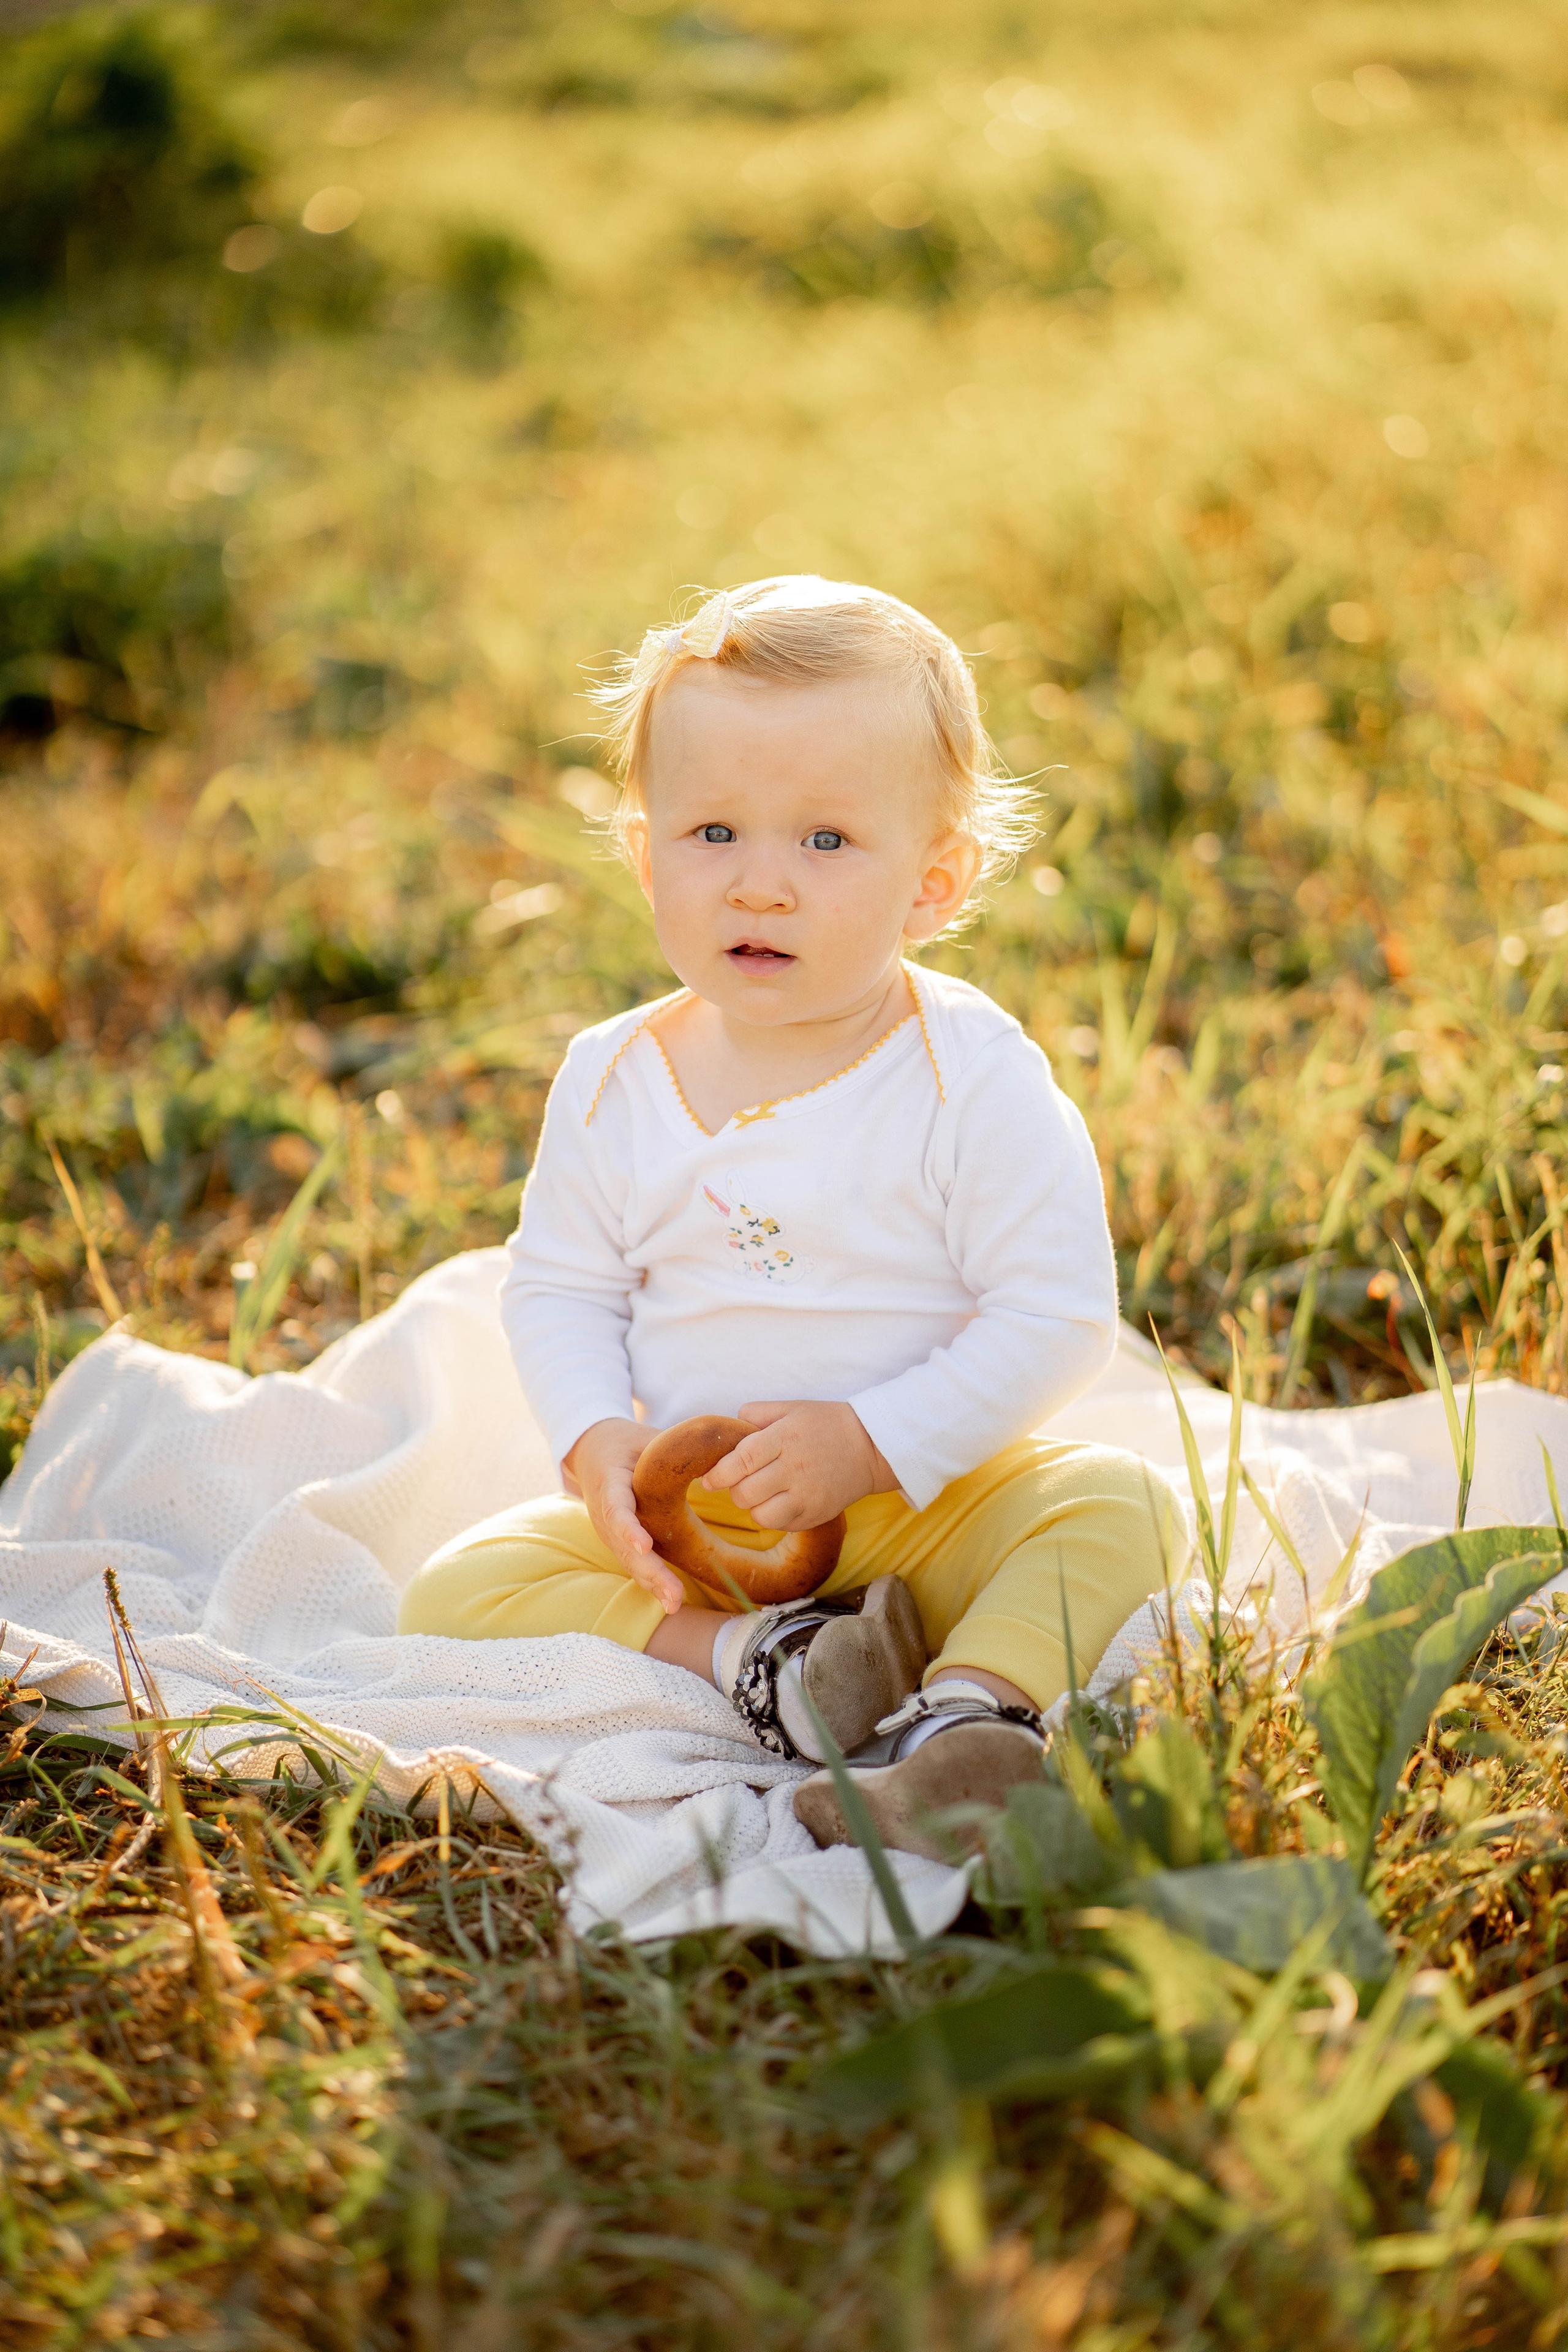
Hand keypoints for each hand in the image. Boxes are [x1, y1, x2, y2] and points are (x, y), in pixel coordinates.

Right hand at [562, 1418, 682, 1614]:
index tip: (645, 1545)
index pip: (616, 1507)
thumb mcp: (647, 1439)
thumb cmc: (629, 1444)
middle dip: (649, 1571)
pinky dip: (651, 1582)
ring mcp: (610, 1531)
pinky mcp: (619, 1542)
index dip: (628, 1528)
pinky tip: (671, 1601)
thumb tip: (723, 1459)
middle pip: (623, 1547)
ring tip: (674, 1603)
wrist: (593, 1451)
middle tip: (673, 1595)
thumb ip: (675, 1449)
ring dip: (652, 1583)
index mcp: (609, 1482)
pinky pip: (634, 1564)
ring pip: (628, 1561)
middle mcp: (604, 1512)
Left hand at [703, 1401, 896, 1530]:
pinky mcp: (816, 1515)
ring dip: (753, 1506)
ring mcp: (807, 1496)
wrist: (871, 1447)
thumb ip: (757, 1413)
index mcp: (785, 1439)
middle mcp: (795, 1469)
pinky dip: (774, 1516)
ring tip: (762, 1492)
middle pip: (745, 1493)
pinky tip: (781, 1501)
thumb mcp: (792, 1408)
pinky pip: (781, 1525)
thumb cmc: (827, 1424)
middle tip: (741, 1480)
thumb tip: (729, 1425)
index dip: (718, 1473)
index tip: (708, 1478)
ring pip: (760, 1516)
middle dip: (735, 1489)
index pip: (741, 1461)